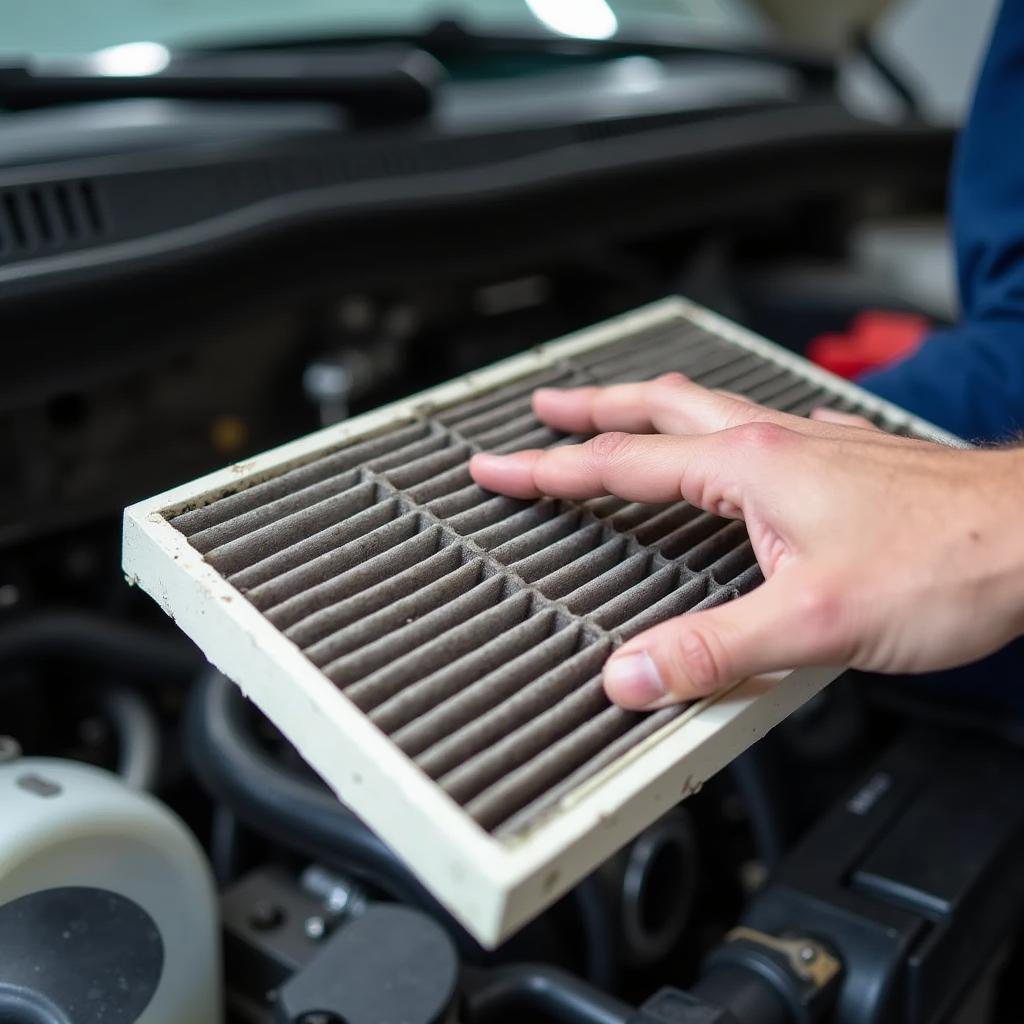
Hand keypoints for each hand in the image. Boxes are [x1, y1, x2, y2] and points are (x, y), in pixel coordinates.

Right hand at [469, 373, 1023, 708]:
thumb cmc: (947, 563)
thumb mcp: (814, 624)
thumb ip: (711, 651)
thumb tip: (629, 674)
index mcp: (750, 468)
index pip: (621, 464)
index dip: (548, 470)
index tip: (494, 467)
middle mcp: (775, 443)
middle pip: (659, 409)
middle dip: (592, 408)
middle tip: (544, 408)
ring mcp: (813, 447)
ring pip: (710, 411)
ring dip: (649, 411)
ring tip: (615, 417)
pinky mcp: (843, 464)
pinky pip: (758, 431)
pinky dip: (715, 432)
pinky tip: (729, 451)